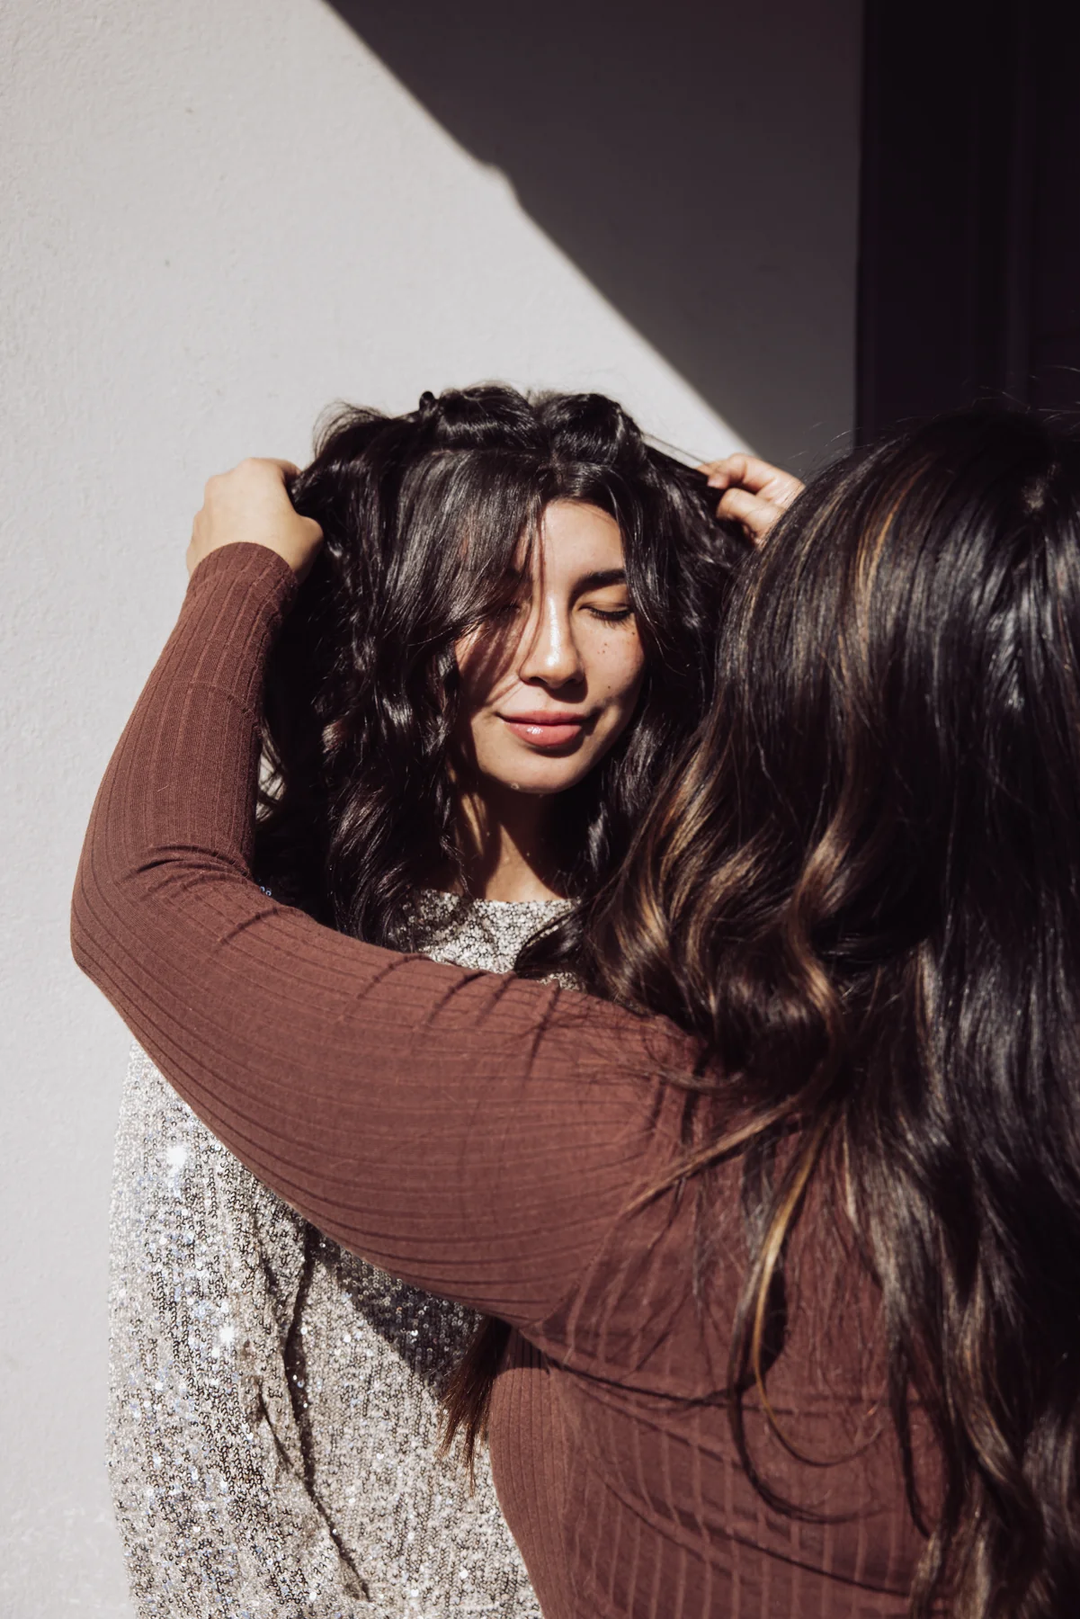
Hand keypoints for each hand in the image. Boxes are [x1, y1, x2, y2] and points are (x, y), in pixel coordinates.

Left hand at [187, 459, 322, 579]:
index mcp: (255, 472)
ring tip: (262, 548)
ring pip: (231, 510)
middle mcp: (224, 483)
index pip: (284, 470)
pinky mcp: (195, 536)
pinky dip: (229, 542)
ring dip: (245, 522)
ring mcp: (204, 510)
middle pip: (253, 488)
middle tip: (282, 530)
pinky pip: (218, 534)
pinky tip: (244, 560)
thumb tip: (299, 525)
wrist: (243, 590)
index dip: (298, 489)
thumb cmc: (278, 553)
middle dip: (266, 505)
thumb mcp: (313, 533)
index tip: (303, 508)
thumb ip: (306, 520)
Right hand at [698, 453, 803, 543]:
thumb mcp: (770, 520)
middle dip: (712, 483)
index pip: (742, 465)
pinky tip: (704, 521)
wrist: (796, 582)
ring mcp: (749, 516)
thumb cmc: (799, 553)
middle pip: (728, 478)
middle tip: (698, 492)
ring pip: (720, 499)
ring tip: (699, 507)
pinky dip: (709, 519)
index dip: (723, 470)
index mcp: (778, 486)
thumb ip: (741, 503)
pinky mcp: (738, 535)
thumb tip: (716, 499)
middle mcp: (762, 498)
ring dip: (709, 502)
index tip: (712, 484)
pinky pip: (718, 521)